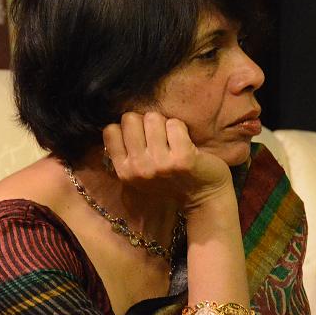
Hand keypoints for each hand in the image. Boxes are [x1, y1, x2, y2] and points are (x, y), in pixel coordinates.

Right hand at [102, 112, 232, 208]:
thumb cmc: (171, 180)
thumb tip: (118, 123)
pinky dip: (182, 128)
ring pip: (152, 118)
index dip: (127, 128)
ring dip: (164, 124)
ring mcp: (161, 164)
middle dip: (145, 122)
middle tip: (159, 138)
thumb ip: (126, 153)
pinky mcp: (183, 158)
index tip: (141, 137)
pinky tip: (186, 143)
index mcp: (124, 172)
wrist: (204, 196)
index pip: (110, 130)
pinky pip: (174, 124)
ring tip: (173, 141)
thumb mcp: (140, 173)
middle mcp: (139, 169)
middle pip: (130, 119)